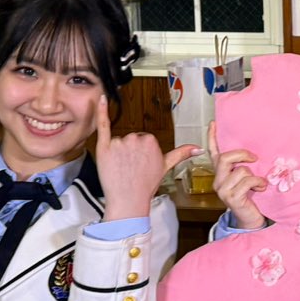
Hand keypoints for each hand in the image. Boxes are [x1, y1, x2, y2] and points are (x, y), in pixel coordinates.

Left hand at [93, 100, 194, 220]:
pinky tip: (102, 100)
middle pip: (131, 139)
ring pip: (118, 141)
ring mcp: (120, 142)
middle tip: (131, 169)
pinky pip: (103, 125)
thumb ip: (182, 153)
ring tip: (121, 169)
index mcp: (151, 141)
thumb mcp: (166, 167)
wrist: (128, 200)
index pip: (144, 141)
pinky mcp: (104, 146)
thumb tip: (198, 148)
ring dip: (118, 153)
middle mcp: (136, 139)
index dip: (141, 154)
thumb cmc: (146, 186)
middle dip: (130, 153)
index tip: (141, 165)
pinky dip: (101, 111)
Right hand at [206, 123, 268, 229]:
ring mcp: (223, 190)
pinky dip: (258, 182)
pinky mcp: (232, 198)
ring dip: (254, 175)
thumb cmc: (250, 197)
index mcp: (221, 174)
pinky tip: (261, 188)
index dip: (212, 138)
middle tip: (255, 158)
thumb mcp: (246, 179)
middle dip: (242, 154)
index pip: (213, 153)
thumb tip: (254, 152)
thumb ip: (245, 166)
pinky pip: (247, 181)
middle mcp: (218, 181)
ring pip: (240, 170)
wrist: (251, 219)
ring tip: (259, 183)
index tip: (213, 123)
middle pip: (225, 158)